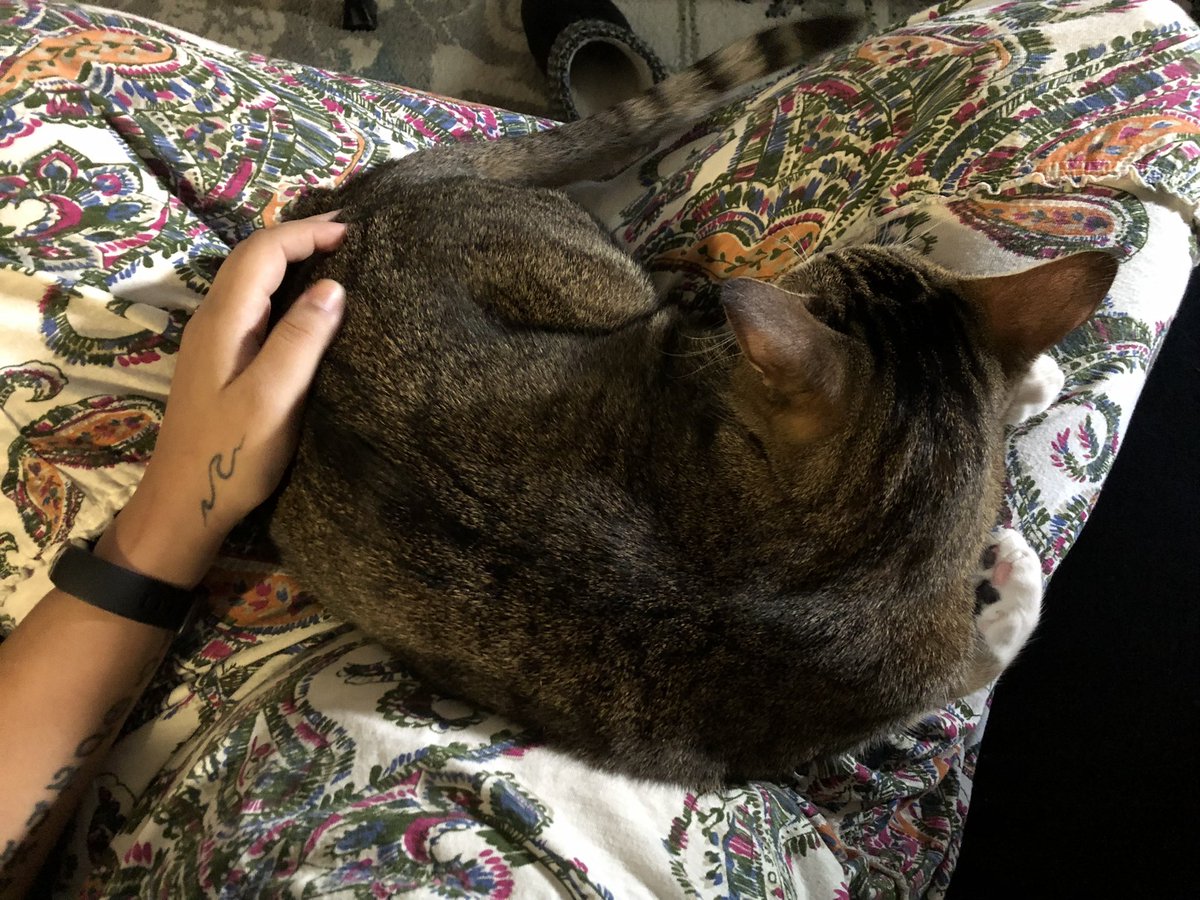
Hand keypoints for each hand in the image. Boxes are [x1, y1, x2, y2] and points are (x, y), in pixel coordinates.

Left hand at [95, 212, 346, 586]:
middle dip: (299, 236)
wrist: (184, 503)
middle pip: (253, 257)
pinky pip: (254, 303)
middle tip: (350, 234)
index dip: (307, 233)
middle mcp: (213, 320)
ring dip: (291, 259)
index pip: (263, 253)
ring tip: (336, 258)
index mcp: (224, 321)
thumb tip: (334, 286)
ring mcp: (214, 340)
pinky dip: (285, 287)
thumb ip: (300, 340)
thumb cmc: (231, 455)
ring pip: (252, 278)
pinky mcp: (221, 359)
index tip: (354, 232)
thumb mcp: (273, 398)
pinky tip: (310, 303)